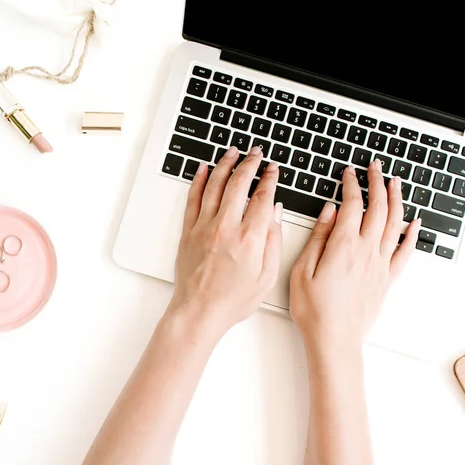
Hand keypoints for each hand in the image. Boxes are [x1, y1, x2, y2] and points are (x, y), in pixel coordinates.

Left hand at [167, 146, 282, 337]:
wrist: (200, 311)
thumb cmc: (233, 300)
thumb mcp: (267, 277)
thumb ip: (274, 242)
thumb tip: (275, 214)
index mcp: (250, 238)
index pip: (262, 197)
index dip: (269, 179)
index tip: (273, 169)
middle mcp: (226, 227)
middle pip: (239, 183)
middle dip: (250, 163)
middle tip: (256, 153)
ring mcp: (205, 227)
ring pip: (214, 184)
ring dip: (225, 164)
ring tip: (233, 152)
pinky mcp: (189, 231)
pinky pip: (193, 198)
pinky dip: (198, 180)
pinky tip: (203, 169)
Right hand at [290, 161, 420, 348]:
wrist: (336, 340)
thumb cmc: (315, 311)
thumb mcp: (303, 270)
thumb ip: (319, 237)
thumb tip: (330, 212)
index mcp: (344, 246)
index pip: (352, 205)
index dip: (351, 185)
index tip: (348, 174)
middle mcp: (367, 252)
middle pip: (378, 208)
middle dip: (377, 183)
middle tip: (375, 168)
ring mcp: (380, 265)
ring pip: (395, 224)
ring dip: (396, 200)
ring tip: (395, 183)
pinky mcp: (387, 279)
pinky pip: (405, 252)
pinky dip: (412, 235)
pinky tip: (414, 224)